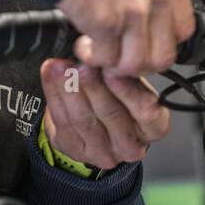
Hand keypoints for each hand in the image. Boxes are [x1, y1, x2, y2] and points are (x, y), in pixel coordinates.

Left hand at [39, 56, 169, 171]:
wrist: (96, 121)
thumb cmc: (120, 96)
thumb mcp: (132, 83)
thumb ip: (125, 73)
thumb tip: (107, 53)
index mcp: (154, 127)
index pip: (145, 111)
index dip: (127, 91)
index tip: (111, 69)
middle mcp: (131, 145)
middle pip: (111, 114)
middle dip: (93, 86)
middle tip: (82, 65)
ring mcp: (103, 152)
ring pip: (84, 119)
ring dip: (70, 89)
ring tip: (61, 68)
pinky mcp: (76, 151)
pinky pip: (62, 122)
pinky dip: (54, 94)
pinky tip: (50, 75)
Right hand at [56, 0, 194, 75]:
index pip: (183, 26)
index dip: (162, 40)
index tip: (146, 40)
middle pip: (164, 53)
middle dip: (140, 60)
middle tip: (121, 54)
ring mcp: (133, 9)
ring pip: (137, 62)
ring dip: (116, 63)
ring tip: (100, 51)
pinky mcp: (105, 21)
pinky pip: (105, 57)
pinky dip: (92, 56)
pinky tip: (83, 43)